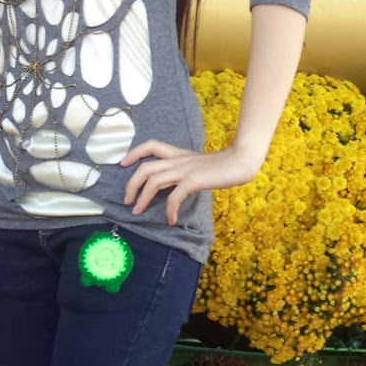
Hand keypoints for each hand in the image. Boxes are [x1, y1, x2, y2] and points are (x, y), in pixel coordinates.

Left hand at [120, 141, 263, 225]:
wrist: (241, 161)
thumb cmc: (224, 166)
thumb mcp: (200, 165)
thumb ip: (186, 171)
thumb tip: (176, 186)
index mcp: (178, 154)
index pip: (151, 145)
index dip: (134, 153)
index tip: (124, 164)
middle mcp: (178, 160)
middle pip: (145, 168)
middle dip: (131, 184)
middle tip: (127, 200)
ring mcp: (185, 169)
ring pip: (153, 181)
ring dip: (143, 199)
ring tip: (138, 212)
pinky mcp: (193, 180)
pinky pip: (174, 196)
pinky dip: (169, 210)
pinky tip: (171, 220)